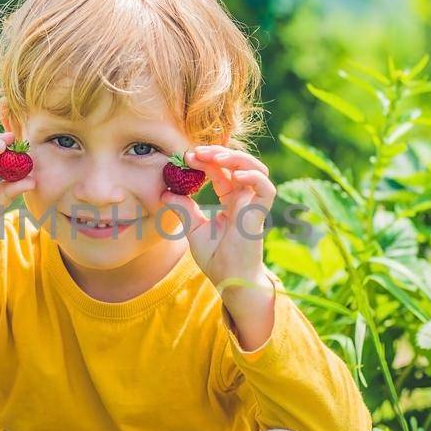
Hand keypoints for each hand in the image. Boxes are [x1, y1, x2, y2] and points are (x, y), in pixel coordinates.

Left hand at [159, 144, 275, 296]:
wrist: (229, 279)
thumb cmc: (215, 258)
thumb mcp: (193, 228)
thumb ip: (183, 209)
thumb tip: (165, 192)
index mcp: (230, 200)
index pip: (220, 171)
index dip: (205, 161)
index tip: (186, 157)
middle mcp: (243, 198)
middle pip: (237, 164)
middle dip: (218, 153)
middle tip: (195, 152)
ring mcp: (253, 204)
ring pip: (255, 169)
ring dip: (236, 158)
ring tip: (215, 157)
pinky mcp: (260, 213)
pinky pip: (265, 188)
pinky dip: (253, 177)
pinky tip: (234, 177)